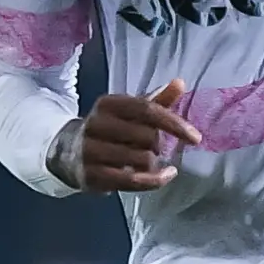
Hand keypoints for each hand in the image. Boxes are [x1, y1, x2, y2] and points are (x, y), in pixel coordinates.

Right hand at [71, 79, 204, 191]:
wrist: (68, 153)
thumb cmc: (109, 130)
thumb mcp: (130, 112)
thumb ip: (156, 100)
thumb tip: (180, 83)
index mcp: (108, 104)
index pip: (146, 109)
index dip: (173, 123)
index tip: (195, 137)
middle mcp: (96, 124)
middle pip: (146, 136)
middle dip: (158, 145)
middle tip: (153, 148)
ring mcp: (91, 151)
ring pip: (141, 160)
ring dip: (153, 163)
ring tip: (147, 161)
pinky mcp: (92, 176)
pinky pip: (133, 181)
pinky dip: (155, 181)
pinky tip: (166, 175)